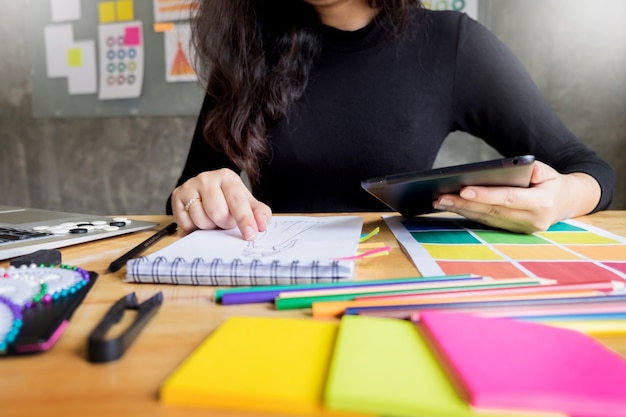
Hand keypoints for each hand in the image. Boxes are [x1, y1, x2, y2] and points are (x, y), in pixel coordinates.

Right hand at [171, 168, 271, 239]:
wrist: (205, 193)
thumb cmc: (229, 200)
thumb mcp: (248, 204)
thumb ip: (260, 214)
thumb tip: (262, 225)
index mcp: (228, 177)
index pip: (237, 201)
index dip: (245, 220)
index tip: (251, 235)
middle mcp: (207, 178)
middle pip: (218, 213)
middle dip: (224, 223)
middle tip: (225, 219)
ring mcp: (189, 186)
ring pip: (201, 220)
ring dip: (209, 226)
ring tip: (211, 217)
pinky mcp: (176, 196)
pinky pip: (186, 223)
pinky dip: (194, 227)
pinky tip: (198, 217)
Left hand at [432, 161, 601, 233]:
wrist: (567, 203)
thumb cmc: (553, 182)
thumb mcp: (549, 171)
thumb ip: (535, 169)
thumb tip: (516, 167)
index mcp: (542, 203)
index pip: (508, 199)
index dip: (485, 195)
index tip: (463, 189)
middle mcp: (530, 220)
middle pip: (491, 211)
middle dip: (464, 204)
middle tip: (441, 196)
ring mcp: (520, 229)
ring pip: (486, 219)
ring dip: (461, 210)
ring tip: (439, 201)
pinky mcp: (512, 231)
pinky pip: (486, 222)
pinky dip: (468, 214)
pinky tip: (451, 207)